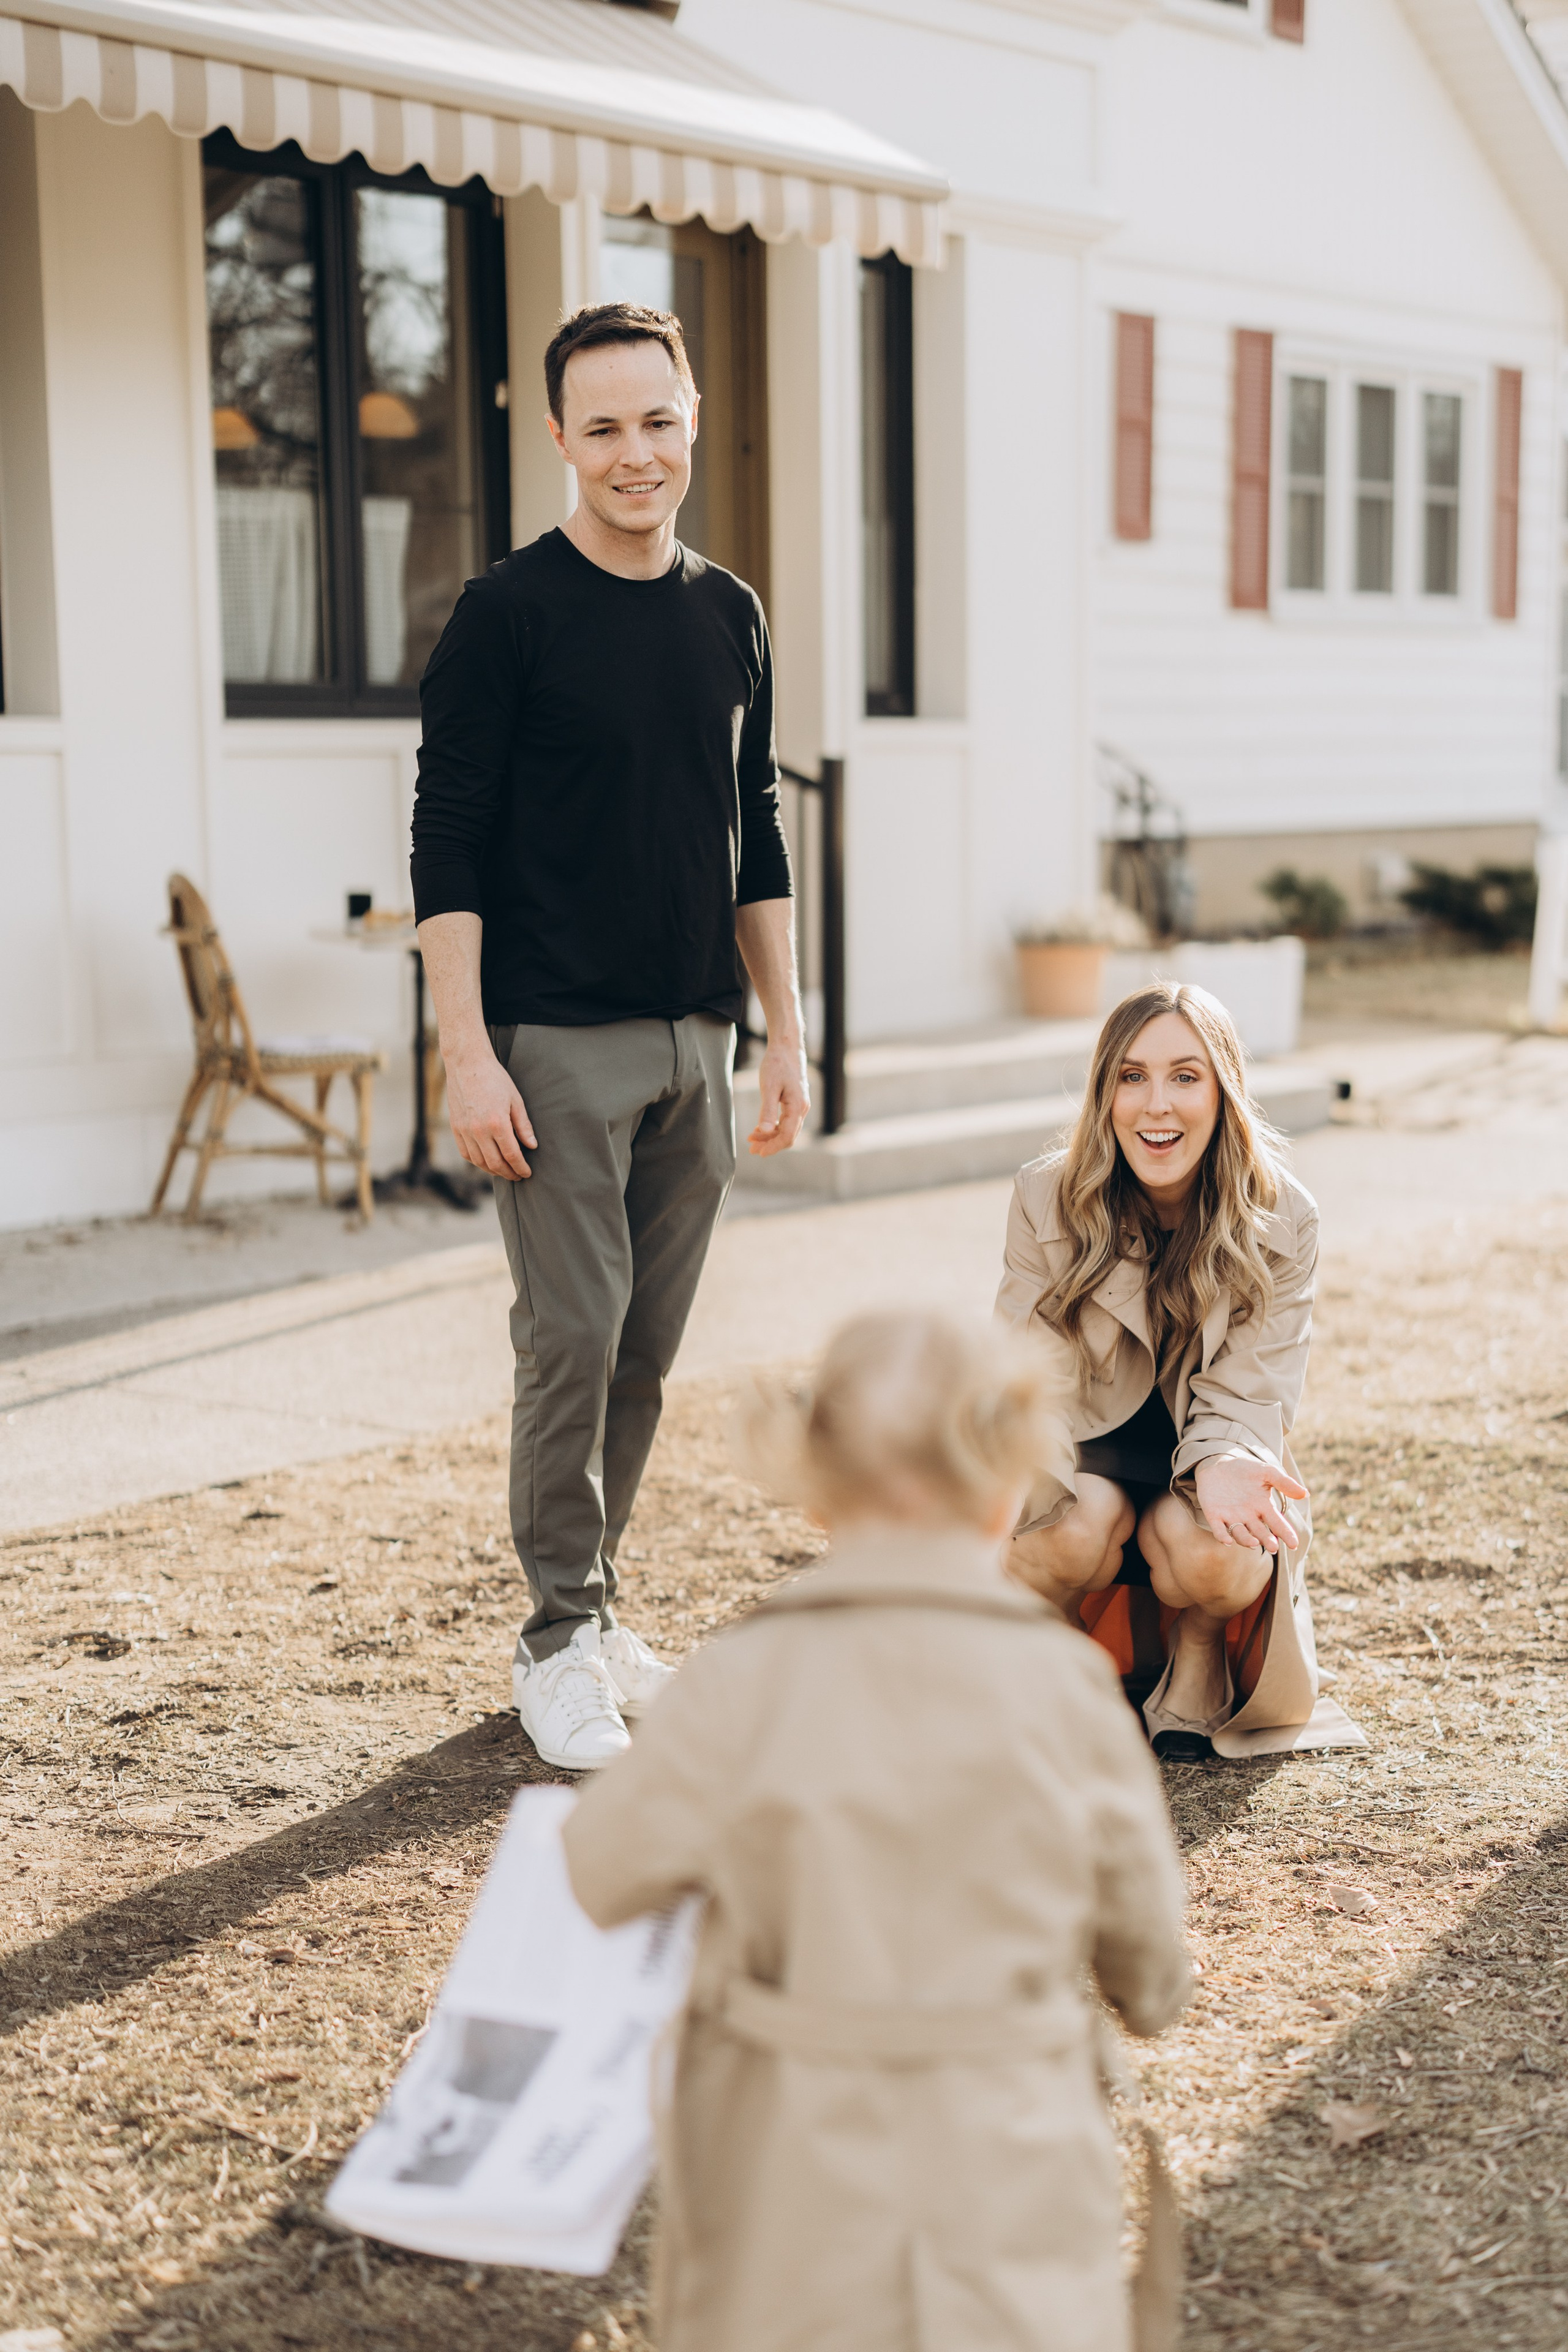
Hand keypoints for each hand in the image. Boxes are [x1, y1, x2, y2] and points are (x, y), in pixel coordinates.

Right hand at [444, 1045, 536, 1178]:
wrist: (467, 1063)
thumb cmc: (495, 1078)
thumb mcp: (515, 1100)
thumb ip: (523, 1125)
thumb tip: (532, 1145)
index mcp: (497, 1123)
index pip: (512, 1155)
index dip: (521, 1167)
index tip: (527, 1173)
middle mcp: (478, 1130)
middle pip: (495, 1163)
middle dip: (508, 1173)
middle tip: (517, 1176)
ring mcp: (464, 1130)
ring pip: (479, 1162)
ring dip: (493, 1170)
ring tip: (504, 1171)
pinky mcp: (455, 1128)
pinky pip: (466, 1153)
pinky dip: (477, 1162)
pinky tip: (486, 1162)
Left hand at [748, 1036, 809, 1156]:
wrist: (786, 1047)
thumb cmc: (777, 1064)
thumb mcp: (769, 1087)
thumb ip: (767, 1110)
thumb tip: (763, 1131)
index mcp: (797, 1107)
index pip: (787, 1136)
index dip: (773, 1147)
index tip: (758, 1152)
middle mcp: (802, 1108)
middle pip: (788, 1135)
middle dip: (770, 1144)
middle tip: (751, 1149)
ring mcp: (799, 1105)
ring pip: (786, 1129)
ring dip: (770, 1136)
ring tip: (751, 1139)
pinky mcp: (795, 1101)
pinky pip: (785, 1120)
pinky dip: (772, 1126)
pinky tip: (759, 1128)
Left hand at [1194, 1453, 1306, 1553]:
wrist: (1218, 1463)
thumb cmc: (1245, 1470)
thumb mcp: (1266, 1472)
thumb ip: (1284, 1482)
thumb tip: (1305, 1494)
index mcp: (1263, 1507)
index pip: (1277, 1523)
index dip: (1285, 1533)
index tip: (1294, 1544)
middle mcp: (1249, 1517)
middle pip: (1260, 1532)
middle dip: (1266, 1540)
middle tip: (1273, 1547)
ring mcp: (1231, 1517)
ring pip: (1240, 1534)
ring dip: (1246, 1540)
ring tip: (1254, 1543)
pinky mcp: (1214, 1515)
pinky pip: (1219, 1529)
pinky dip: (1222, 1535)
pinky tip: (1226, 1541)